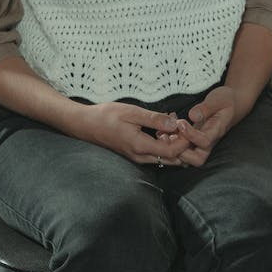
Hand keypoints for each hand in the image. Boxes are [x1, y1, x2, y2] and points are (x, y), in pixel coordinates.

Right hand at [70, 102, 188, 165]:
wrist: (86, 124)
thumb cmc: (106, 116)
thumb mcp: (131, 112)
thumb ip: (154, 119)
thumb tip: (174, 123)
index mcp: (140, 146)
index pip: (171, 152)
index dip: (183, 141)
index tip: (185, 125)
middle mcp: (140, 157)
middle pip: (171, 159)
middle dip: (182, 145)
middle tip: (184, 126)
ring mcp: (138, 158)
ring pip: (165, 158)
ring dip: (174, 145)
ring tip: (174, 125)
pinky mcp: (136, 155)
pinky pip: (156, 155)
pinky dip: (165, 144)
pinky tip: (163, 129)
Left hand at [167, 86, 241, 166]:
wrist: (232, 105)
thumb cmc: (226, 101)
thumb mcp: (219, 99)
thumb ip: (206, 108)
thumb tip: (192, 116)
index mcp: (216, 132)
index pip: (204, 141)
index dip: (191, 135)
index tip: (180, 122)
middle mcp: (208, 142)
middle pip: (197, 160)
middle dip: (181, 151)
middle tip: (167, 136)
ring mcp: (200, 144)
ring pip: (187, 159)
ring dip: (173, 150)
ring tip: (162, 134)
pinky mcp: (193, 142)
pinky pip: (182, 151)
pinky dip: (171, 146)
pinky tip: (162, 131)